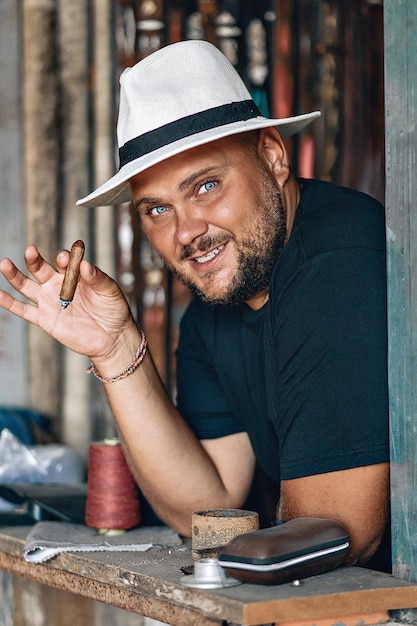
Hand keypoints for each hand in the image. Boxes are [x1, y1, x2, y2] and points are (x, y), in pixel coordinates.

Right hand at [0, 245, 135, 359]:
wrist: (112, 338)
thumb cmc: (114, 310)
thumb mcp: (111, 291)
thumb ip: (98, 278)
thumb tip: (85, 264)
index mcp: (75, 274)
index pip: (64, 261)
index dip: (64, 258)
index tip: (66, 258)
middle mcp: (58, 284)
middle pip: (40, 269)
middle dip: (35, 260)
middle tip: (31, 251)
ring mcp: (49, 301)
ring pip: (26, 286)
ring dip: (14, 275)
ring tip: (4, 263)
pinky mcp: (45, 319)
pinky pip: (24, 310)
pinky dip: (9, 303)